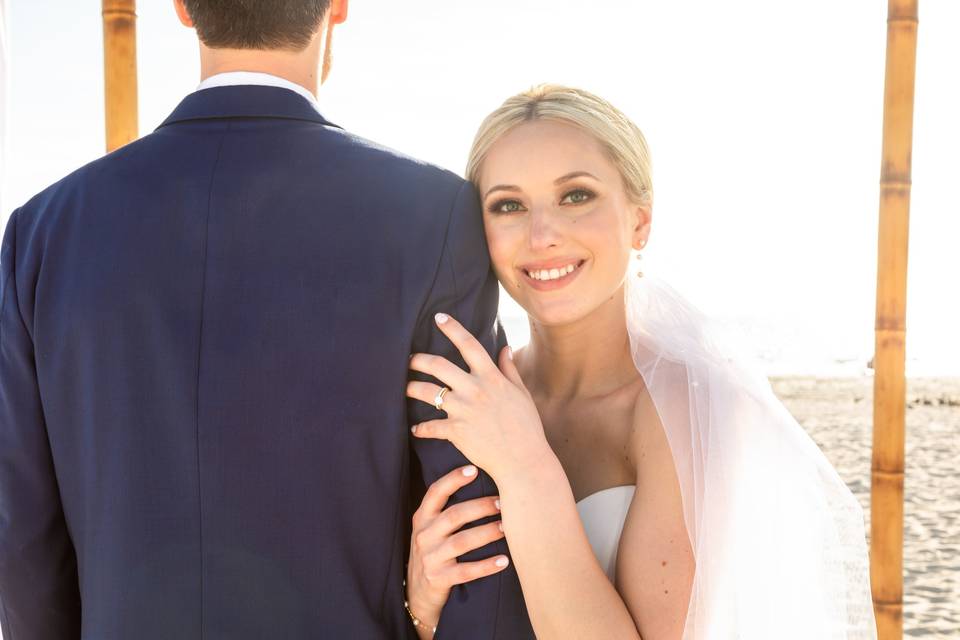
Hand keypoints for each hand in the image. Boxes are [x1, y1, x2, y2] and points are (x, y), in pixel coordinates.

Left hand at [406, 313, 551, 482]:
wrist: (524, 460)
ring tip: (404, 388)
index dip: (453, 328)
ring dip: (411, 388)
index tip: (439, 317)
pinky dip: (420, 428)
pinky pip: (430, 426)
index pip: (469, 345)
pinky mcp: (456, 431)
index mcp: (491, 377)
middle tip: (409, 358)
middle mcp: (475, 389)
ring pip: (427, 392)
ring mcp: (463, 410)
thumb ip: (510, 369)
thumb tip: (506, 348)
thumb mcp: (522, 394)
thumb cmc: (526, 427)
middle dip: (419, 359)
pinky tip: (416, 429)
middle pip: (438, 365)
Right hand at [406, 465, 510, 630]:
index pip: (435, 492)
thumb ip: (445, 510)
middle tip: (503, 503)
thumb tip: (481, 482)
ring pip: (462, 541)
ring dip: (488, 533)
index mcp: (422, 518)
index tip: (474, 470)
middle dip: (481, 507)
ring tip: (508, 528)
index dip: (453, 479)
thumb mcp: (430, 529)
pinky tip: (504, 561)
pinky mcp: (439, 579)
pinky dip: (486, 566)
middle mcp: (424, 535)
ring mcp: (430, 558)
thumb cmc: (433, 552)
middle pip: (455, 515)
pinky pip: (466, 571)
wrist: (417, 593)